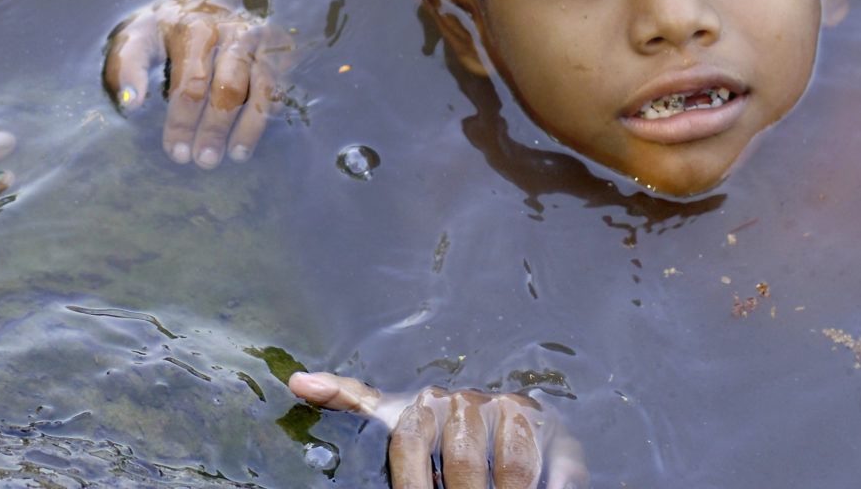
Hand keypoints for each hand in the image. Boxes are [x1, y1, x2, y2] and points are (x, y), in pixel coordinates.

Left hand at [104, 0, 293, 168]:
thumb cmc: (163, 31)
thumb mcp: (135, 38)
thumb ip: (127, 67)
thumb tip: (130, 103)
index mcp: (196, 28)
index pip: (191, 82)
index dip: (183, 121)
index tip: (175, 153)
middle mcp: (234, 32)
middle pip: (228, 87)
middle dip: (215, 128)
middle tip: (204, 161)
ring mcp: (260, 41)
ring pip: (262, 88)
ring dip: (250, 126)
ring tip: (235, 156)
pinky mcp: (278, 50)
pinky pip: (278, 87)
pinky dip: (268, 116)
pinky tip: (250, 140)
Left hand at [289, 371, 587, 488]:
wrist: (510, 423)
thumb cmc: (440, 431)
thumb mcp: (396, 418)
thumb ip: (352, 399)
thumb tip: (296, 381)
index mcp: (431, 403)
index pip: (410, 436)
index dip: (410, 477)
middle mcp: (475, 405)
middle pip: (463, 458)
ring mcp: (522, 419)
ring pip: (511, 464)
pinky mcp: (564, 440)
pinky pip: (562, 471)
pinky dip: (555, 486)